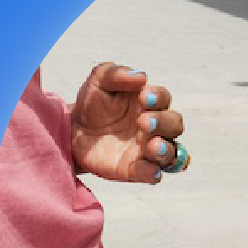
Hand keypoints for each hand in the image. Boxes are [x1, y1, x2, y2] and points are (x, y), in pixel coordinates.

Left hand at [70, 62, 185, 183]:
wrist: (73, 130)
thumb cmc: (92, 103)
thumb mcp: (98, 81)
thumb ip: (115, 73)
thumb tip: (141, 77)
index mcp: (148, 102)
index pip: (164, 98)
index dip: (158, 97)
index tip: (143, 96)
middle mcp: (154, 127)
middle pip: (174, 125)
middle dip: (163, 122)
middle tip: (143, 121)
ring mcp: (146, 149)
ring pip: (172, 152)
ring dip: (166, 150)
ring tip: (152, 146)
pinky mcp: (134, 169)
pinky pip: (152, 173)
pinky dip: (153, 173)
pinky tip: (150, 171)